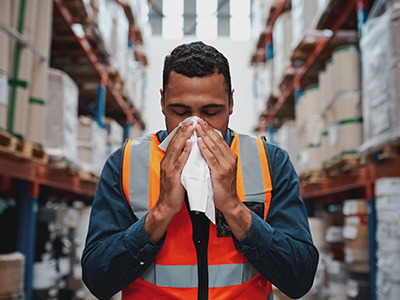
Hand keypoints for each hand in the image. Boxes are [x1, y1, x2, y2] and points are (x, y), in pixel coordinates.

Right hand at [145, 121, 192, 242]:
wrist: (166, 206)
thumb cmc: (174, 191)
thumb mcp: (176, 173)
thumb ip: (180, 163)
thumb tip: (189, 153)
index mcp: (167, 161)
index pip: (174, 143)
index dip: (181, 132)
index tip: (188, 122)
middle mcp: (166, 162)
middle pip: (175, 142)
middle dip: (183, 130)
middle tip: (191, 119)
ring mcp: (169, 169)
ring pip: (177, 149)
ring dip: (184, 136)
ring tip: (191, 127)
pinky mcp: (173, 176)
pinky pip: (180, 161)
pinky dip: (186, 151)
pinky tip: (191, 144)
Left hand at [195, 119, 239, 212]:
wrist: (229, 202)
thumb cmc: (223, 187)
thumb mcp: (221, 169)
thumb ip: (216, 158)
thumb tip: (206, 147)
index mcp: (230, 156)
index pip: (219, 140)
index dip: (210, 130)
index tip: (201, 122)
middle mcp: (230, 158)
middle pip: (217, 140)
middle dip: (206, 129)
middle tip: (198, 120)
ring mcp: (226, 165)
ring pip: (214, 146)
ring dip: (204, 135)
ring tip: (196, 127)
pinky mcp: (221, 172)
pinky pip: (211, 158)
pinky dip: (205, 149)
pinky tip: (199, 142)